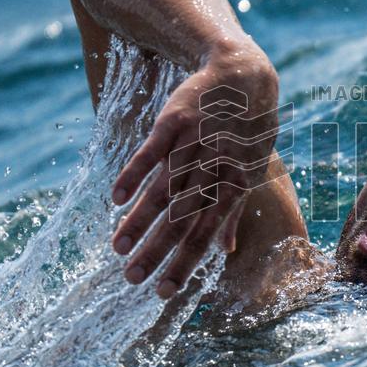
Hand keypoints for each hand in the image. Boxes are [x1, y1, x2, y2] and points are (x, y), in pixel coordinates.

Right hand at [110, 47, 278, 297]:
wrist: (242, 74)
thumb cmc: (248, 130)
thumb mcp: (251, 170)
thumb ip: (234, 211)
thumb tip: (227, 252)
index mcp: (234, 186)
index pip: (205, 234)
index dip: (184, 264)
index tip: (162, 292)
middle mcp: (215, 168)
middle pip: (181, 218)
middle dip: (156, 251)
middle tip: (131, 278)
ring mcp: (195, 143)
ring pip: (164, 189)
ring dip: (139, 220)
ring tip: (117, 247)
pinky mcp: (176, 119)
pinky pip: (152, 151)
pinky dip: (133, 174)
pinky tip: (115, 199)